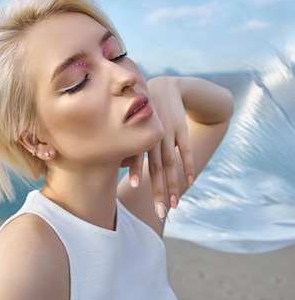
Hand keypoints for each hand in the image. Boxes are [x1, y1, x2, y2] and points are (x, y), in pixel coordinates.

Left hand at [121, 77, 193, 211]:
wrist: (165, 87)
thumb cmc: (142, 110)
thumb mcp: (131, 121)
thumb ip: (125, 142)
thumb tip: (109, 163)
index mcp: (138, 133)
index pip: (136, 154)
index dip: (135, 168)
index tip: (133, 185)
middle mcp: (153, 134)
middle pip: (156, 166)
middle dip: (157, 190)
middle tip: (159, 212)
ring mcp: (169, 133)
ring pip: (171, 163)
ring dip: (173, 185)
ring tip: (174, 205)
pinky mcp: (182, 130)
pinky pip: (186, 151)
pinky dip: (188, 166)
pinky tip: (190, 182)